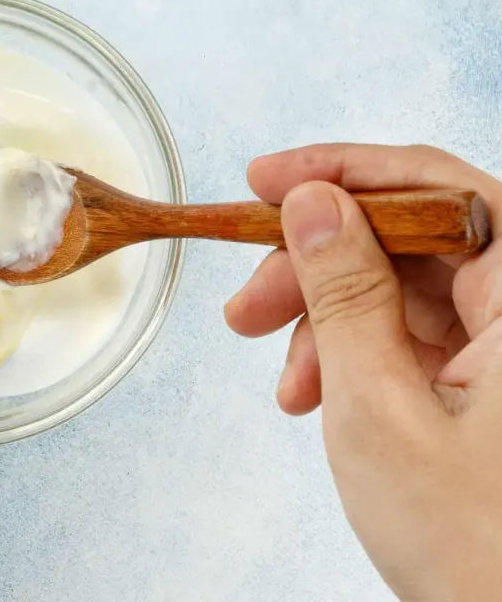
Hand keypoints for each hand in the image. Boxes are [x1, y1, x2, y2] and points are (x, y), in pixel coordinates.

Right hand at [225, 144, 501, 599]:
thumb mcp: (379, 410)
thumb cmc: (476, 552)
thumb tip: (311, 206)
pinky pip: (413, 337)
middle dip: (318, 266)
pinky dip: (354, 356)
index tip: (266, 181)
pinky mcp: (493, 381)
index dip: (346, 171)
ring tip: (284, 380)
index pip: (441, 189)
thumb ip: (343, 294)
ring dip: (327, 321)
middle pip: (413, 240)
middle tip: (246, 304)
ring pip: (405, 290)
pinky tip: (314, 394)